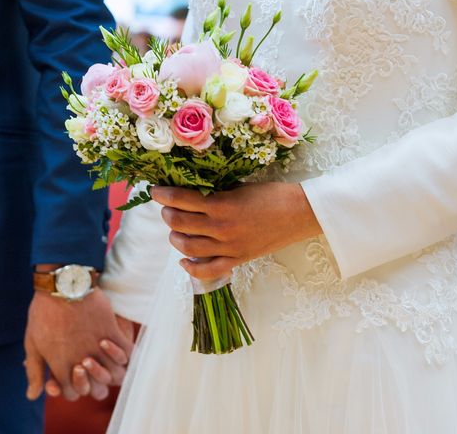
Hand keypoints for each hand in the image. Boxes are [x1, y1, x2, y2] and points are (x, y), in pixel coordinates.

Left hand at [24, 287, 133, 400]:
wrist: (63, 285)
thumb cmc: (44, 313)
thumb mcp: (33, 343)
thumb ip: (34, 371)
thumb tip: (33, 396)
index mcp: (61, 365)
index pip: (72, 393)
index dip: (73, 390)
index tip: (73, 378)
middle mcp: (82, 360)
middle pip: (97, 388)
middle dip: (95, 383)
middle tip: (91, 369)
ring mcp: (99, 347)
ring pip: (115, 373)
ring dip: (112, 369)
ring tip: (105, 359)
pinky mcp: (111, 331)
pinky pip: (127, 351)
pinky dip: (126, 353)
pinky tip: (119, 346)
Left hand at [151, 182, 320, 279]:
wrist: (300, 213)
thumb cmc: (272, 195)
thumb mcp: (240, 186)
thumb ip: (216, 192)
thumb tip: (192, 191)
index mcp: (222, 204)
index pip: (181, 199)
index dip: (163, 195)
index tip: (155, 191)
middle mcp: (221, 227)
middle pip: (180, 223)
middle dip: (167, 214)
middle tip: (166, 209)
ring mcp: (228, 247)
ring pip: (188, 247)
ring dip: (175, 238)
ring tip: (174, 230)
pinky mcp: (237, 259)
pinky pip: (208, 270)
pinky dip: (191, 268)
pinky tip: (184, 260)